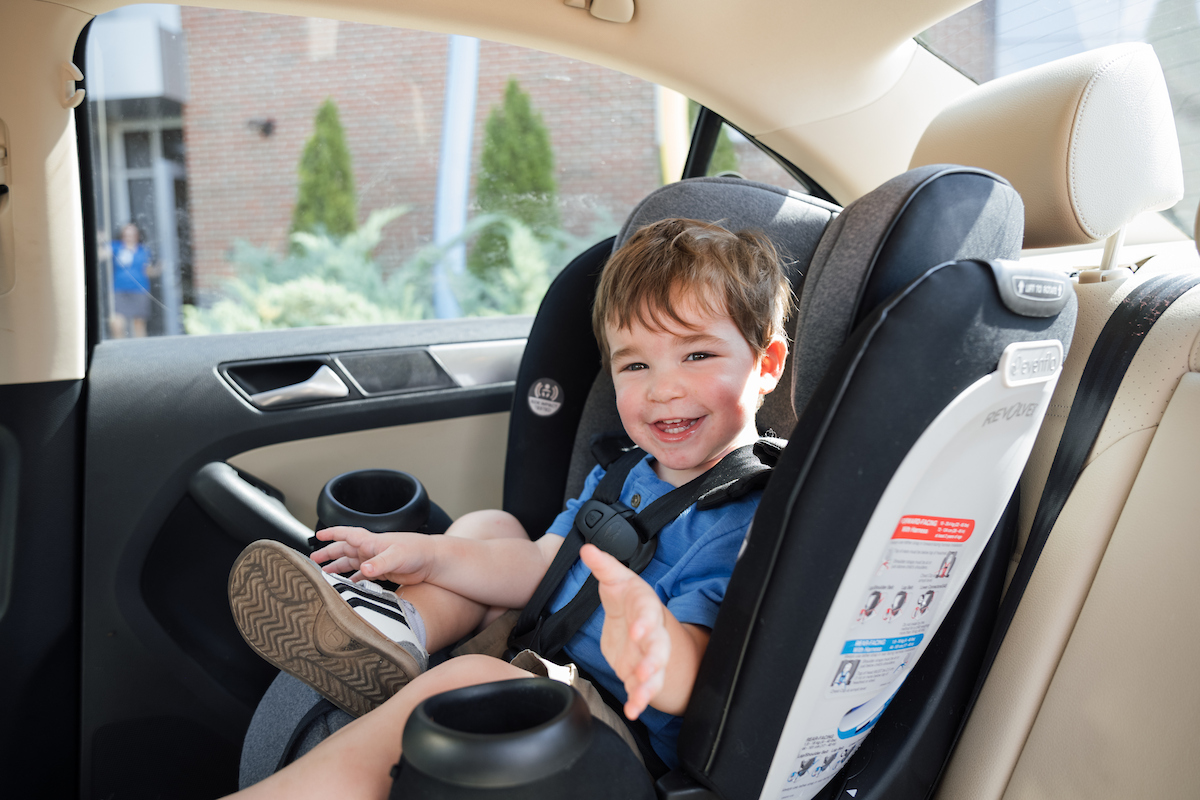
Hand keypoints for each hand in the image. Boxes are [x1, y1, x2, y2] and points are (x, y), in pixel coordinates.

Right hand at [311, 526, 431, 583]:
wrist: (433, 561)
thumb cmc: (417, 551)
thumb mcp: (396, 556)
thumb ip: (379, 563)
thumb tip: (364, 570)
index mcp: (371, 541)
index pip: (347, 534)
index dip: (332, 533)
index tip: (318, 535)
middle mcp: (371, 550)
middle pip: (344, 550)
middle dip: (328, 553)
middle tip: (313, 560)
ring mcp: (376, 561)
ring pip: (351, 563)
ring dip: (338, 568)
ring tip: (324, 574)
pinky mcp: (382, 572)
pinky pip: (362, 576)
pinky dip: (352, 581)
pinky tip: (345, 587)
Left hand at [579, 543, 669, 718]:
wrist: (641, 623)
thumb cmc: (629, 600)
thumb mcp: (616, 580)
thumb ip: (603, 565)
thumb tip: (587, 548)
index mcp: (645, 607)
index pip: (649, 613)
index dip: (646, 622)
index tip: (638, 631)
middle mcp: (652, 634)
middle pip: (659, 647)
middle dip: (653, 660)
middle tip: (645, 670)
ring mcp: (648, 656)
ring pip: (655, 673)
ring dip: (649, 685)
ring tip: (640, 698)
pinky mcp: (641, 674)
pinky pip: (643, 689)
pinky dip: (639, 700)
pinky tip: (634, 709)